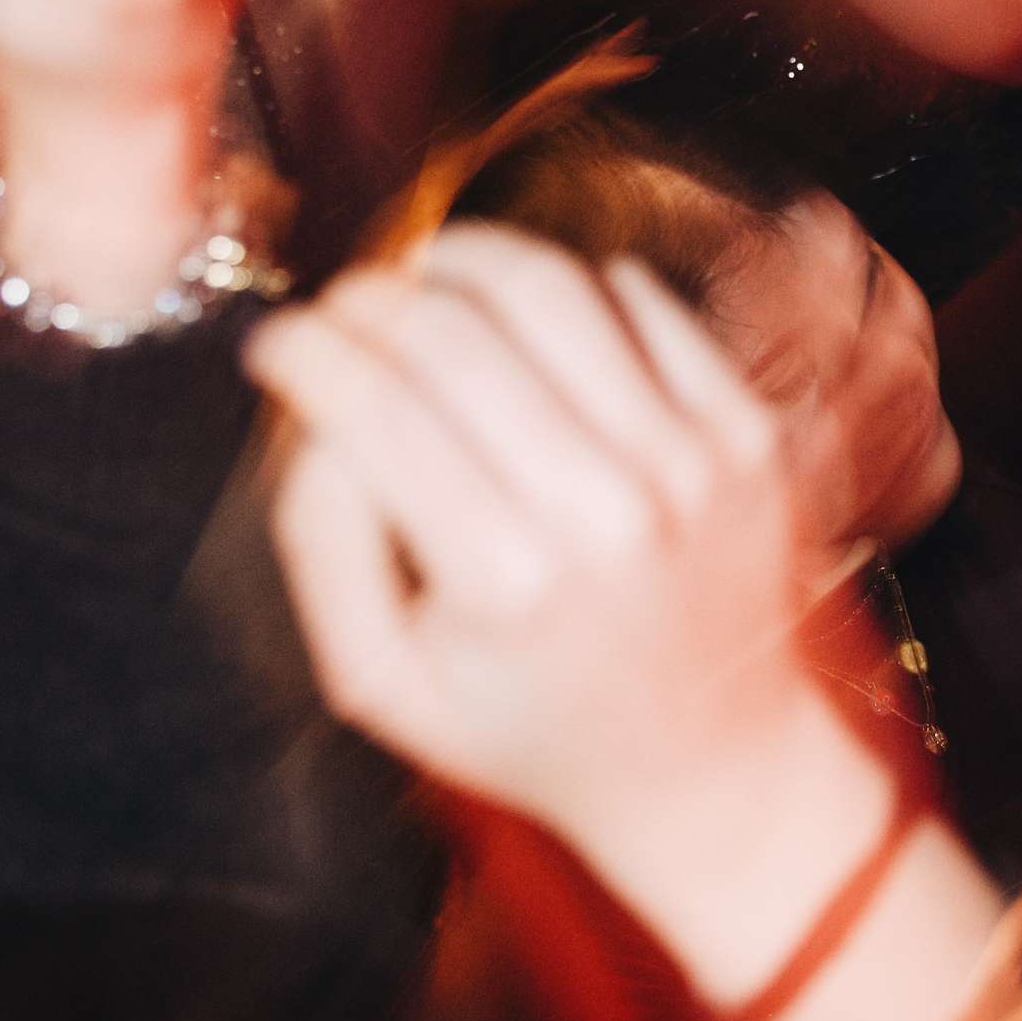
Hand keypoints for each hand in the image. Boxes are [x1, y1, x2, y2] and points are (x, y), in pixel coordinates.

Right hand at [250, 225, 820, 832]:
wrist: (714, 761)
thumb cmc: (532, 723)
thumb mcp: (384, 683)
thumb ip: (321, 545)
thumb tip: (312, 407)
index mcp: (507, 582)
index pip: (375, 408)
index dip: (305, 351)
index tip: (276, 339)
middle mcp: (608, 510)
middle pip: (452, 332)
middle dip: (369, 297)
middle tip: (339, 304)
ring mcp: (691, 460)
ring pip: (550, 287)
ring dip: (463, 259)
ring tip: (421, 278)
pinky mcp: (745, 428)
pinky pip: (639, 299)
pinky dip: (566, 285)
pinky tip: (525, 316)